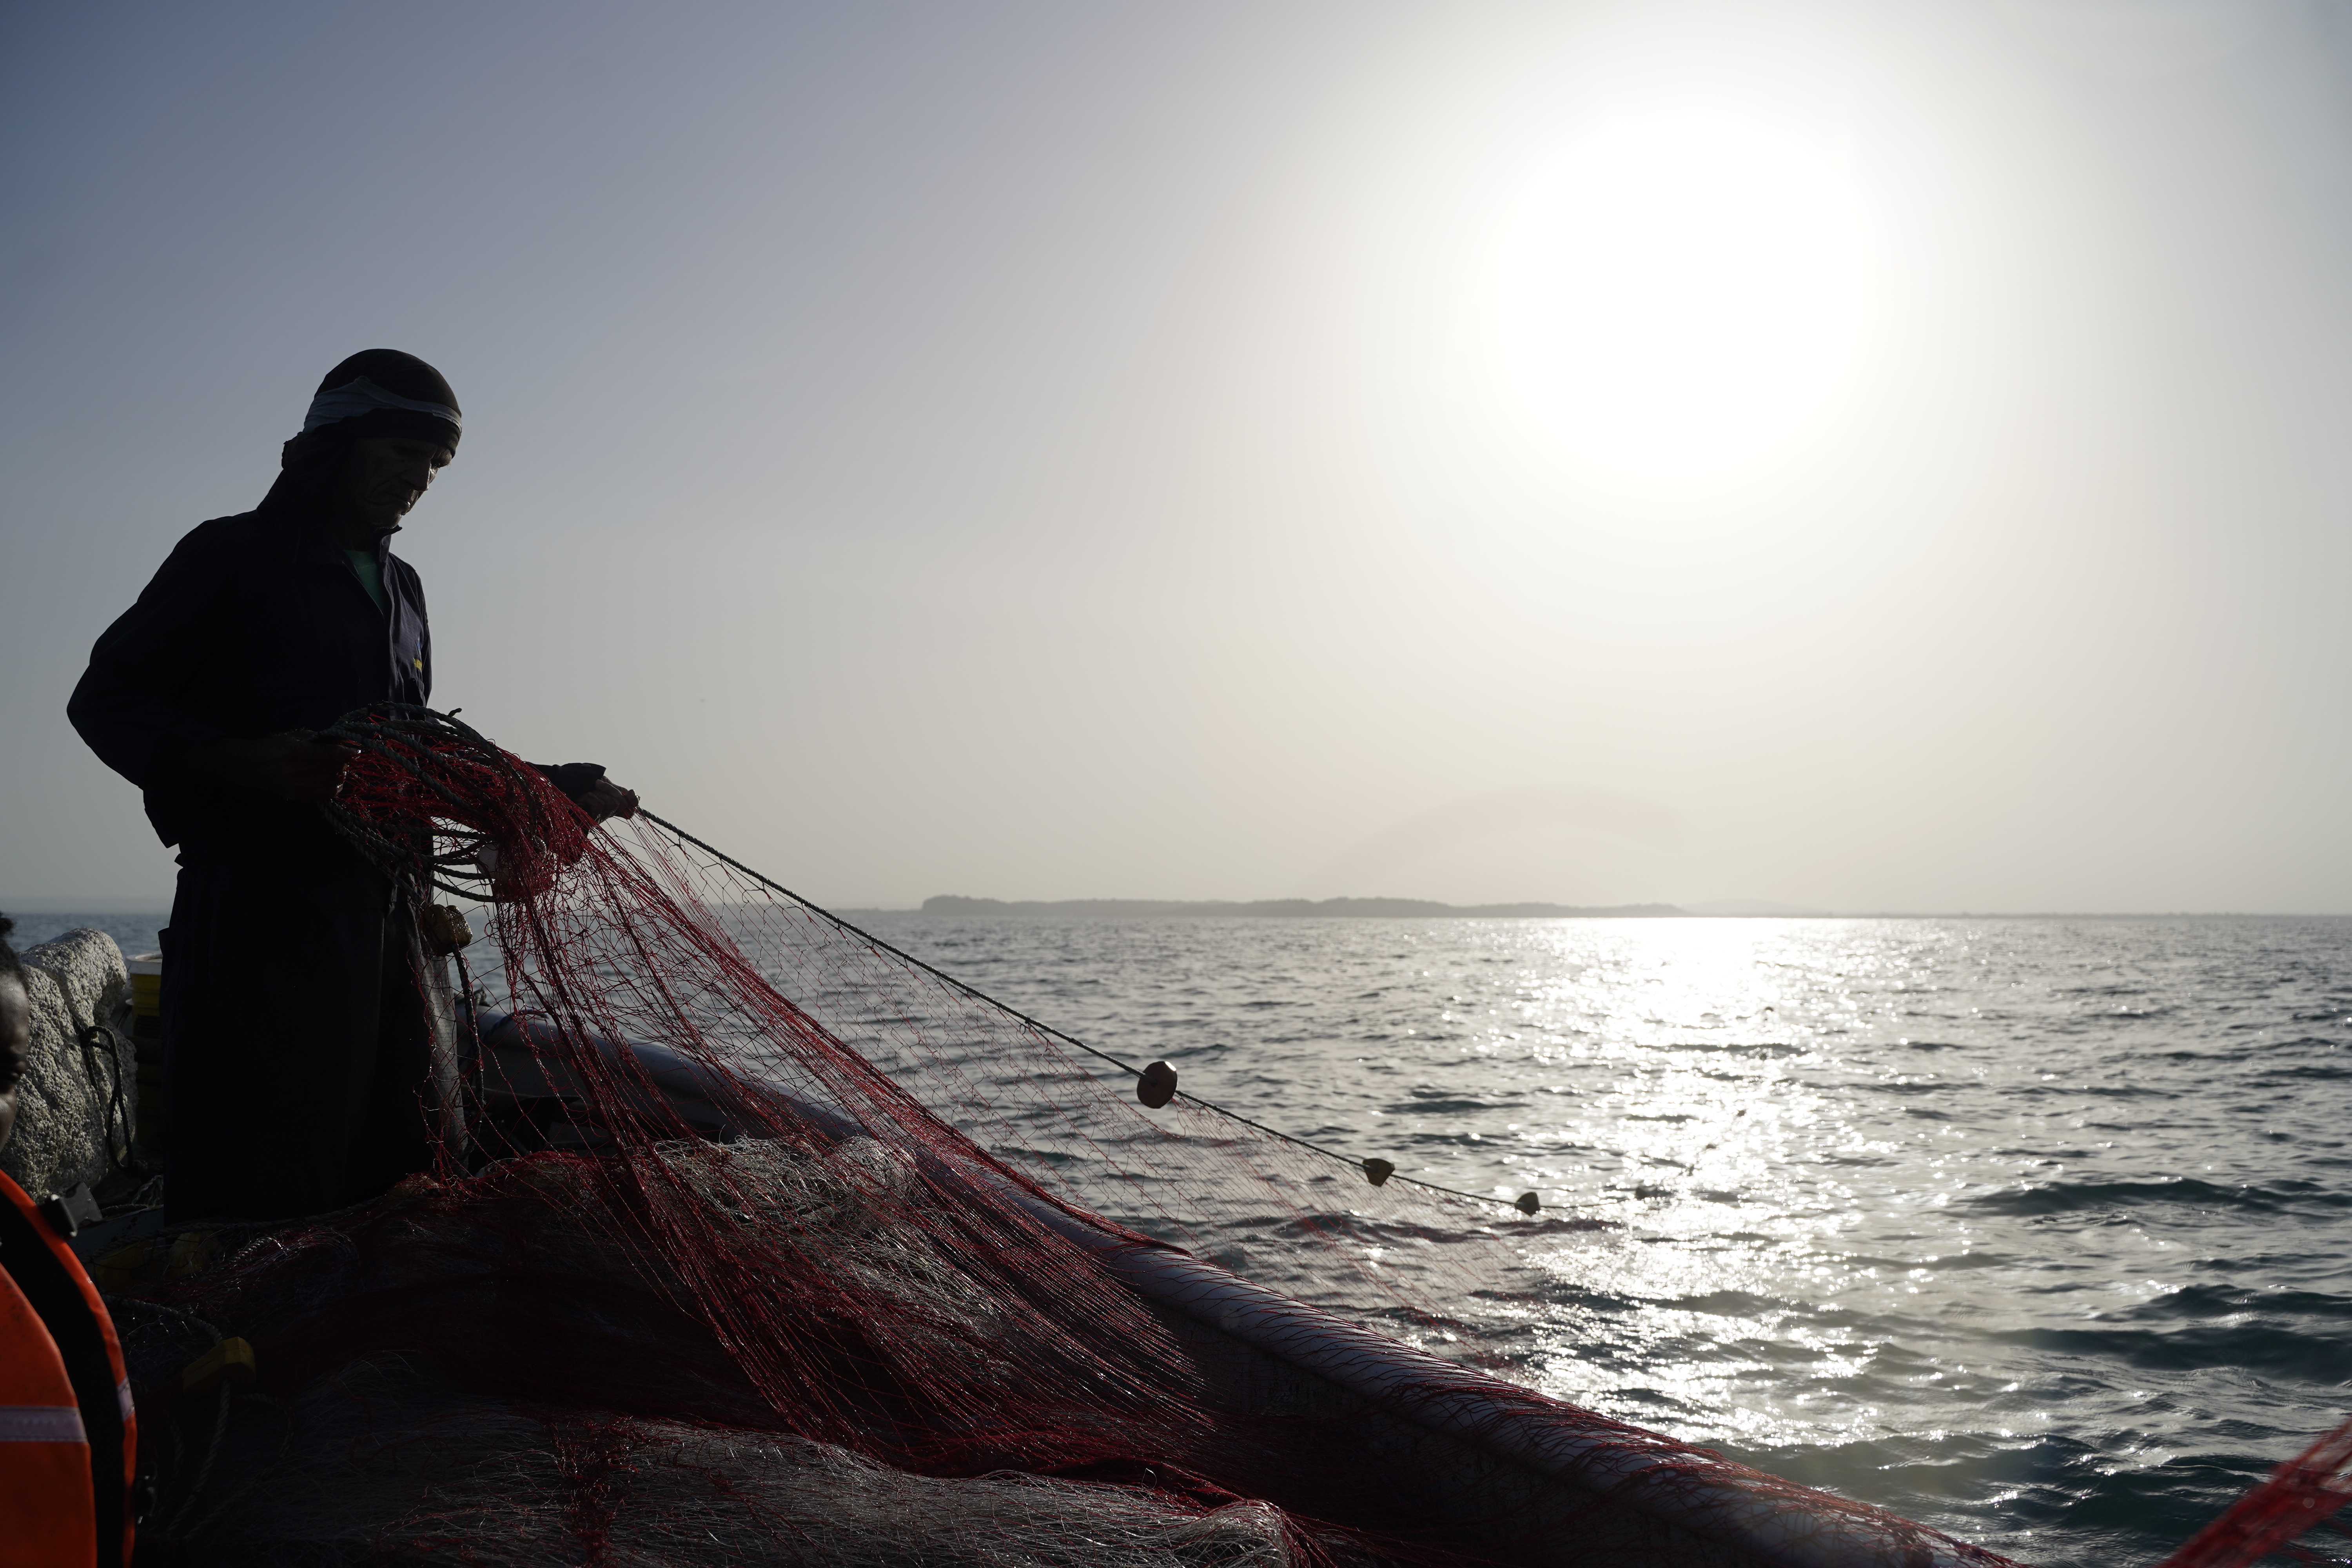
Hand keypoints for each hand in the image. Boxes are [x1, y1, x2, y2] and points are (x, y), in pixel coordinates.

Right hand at [185, 730, 360, 801]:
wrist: (250, 766)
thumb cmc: (273, 746)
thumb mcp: (294, 737)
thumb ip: (317, 738)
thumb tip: (342, 741)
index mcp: (297, 752)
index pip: (329, 754)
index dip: (346, 752)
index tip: (357, 751)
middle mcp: (298, 770)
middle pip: (334, 769)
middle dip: (344, 763)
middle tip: (345, 758)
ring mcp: (297, 785)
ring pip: (333, 783)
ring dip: (340, 775)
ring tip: (337, 769)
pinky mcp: (297, 795)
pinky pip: (325, 794)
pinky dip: (334, 787)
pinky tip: (332, 780)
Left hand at [576, 776, 638, 821]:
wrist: (562, 791)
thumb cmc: (580, 789)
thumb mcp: (600, 787)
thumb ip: (615, 789)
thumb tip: (636, 795)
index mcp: (611, 805)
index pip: (630, 810)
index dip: (634, 802)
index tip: (631, 791)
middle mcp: (608, 813)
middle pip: (622, 803)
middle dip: (610, 789)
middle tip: (597, 783)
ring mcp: (601, 818)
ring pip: (611, 803)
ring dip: (598, 792)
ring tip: (588, 791)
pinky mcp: (592, 821)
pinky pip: (599, 804)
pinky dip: (590, 796)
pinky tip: (581, 797)